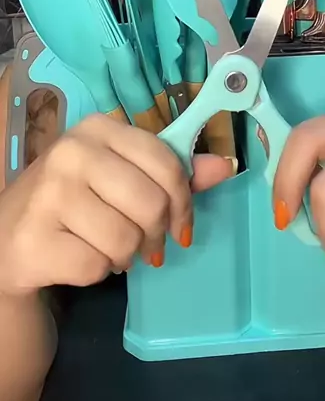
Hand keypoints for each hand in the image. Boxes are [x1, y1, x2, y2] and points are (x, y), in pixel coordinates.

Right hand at [0, 114, 233, 296]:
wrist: (9, 235)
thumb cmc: (75, 200)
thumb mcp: (123, 175)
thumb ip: (173, 171)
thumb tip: (225, 164)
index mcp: (98, 129)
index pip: (166, 163)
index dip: (183, 201)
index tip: (180, 223)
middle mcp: (71, 153)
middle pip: (151, 204)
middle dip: (155, 234)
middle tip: (144, 243)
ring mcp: (48, 194)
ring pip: (126, 239)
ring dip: (125, 255)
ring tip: (107, 246)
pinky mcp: (34, 238)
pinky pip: (97, 266)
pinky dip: (98, 272)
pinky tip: (81, 257)